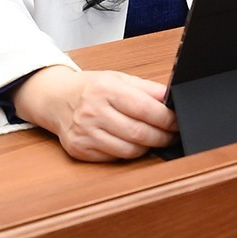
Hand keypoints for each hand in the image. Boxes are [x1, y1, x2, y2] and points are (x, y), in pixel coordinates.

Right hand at [12, 66, 176, 161]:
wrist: (57, 99)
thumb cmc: (93, 88)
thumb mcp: (120, 78)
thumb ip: (148, 89)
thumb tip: (173, 99)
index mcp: (106, 89)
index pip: (145, 109)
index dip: (168, 119)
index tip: (179, 122)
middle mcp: (93, 112)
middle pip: (139, 133)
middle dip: (163, 137)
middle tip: (173, 135)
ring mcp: (84, 133)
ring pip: (128, 150)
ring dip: (148, 148)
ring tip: (155, 139)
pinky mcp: (79, 150)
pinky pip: (113, 158)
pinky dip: (129, 154)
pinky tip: (133, 144)